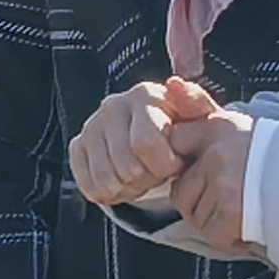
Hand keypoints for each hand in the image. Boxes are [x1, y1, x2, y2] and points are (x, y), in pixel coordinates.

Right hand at [69, 75, 217, 206]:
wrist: (160, 137)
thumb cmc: (184, 131)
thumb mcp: (200, 119)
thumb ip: (196, 102)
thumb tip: (174, 84)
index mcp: (143, 95)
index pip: (144, 143)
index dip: (164, 165)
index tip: (175, 163)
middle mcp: (113, 106)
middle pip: (127, 167)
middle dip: (149, 180)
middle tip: (158, 174)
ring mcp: (92, 126)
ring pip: (107, 181)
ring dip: (129, 190)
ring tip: (143, 179)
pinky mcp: (78, 146)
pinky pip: (89, 186)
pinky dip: (109, 194)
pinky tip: (124, 184)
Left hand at [171, 107, 262, 255]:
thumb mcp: (243, 127)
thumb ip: (206, 116)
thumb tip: (172, 87)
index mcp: (218, 128)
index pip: (176, 141)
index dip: (183, 163)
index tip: (200, 174)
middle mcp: (217, 154)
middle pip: (180, 191)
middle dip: (199, 203)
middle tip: (225, 203)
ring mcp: (224, 184)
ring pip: (196, 216)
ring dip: (215, 222)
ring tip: (242, 213)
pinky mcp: (233, 212)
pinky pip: (214, 235)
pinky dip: (230, 240)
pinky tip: (248, 229)